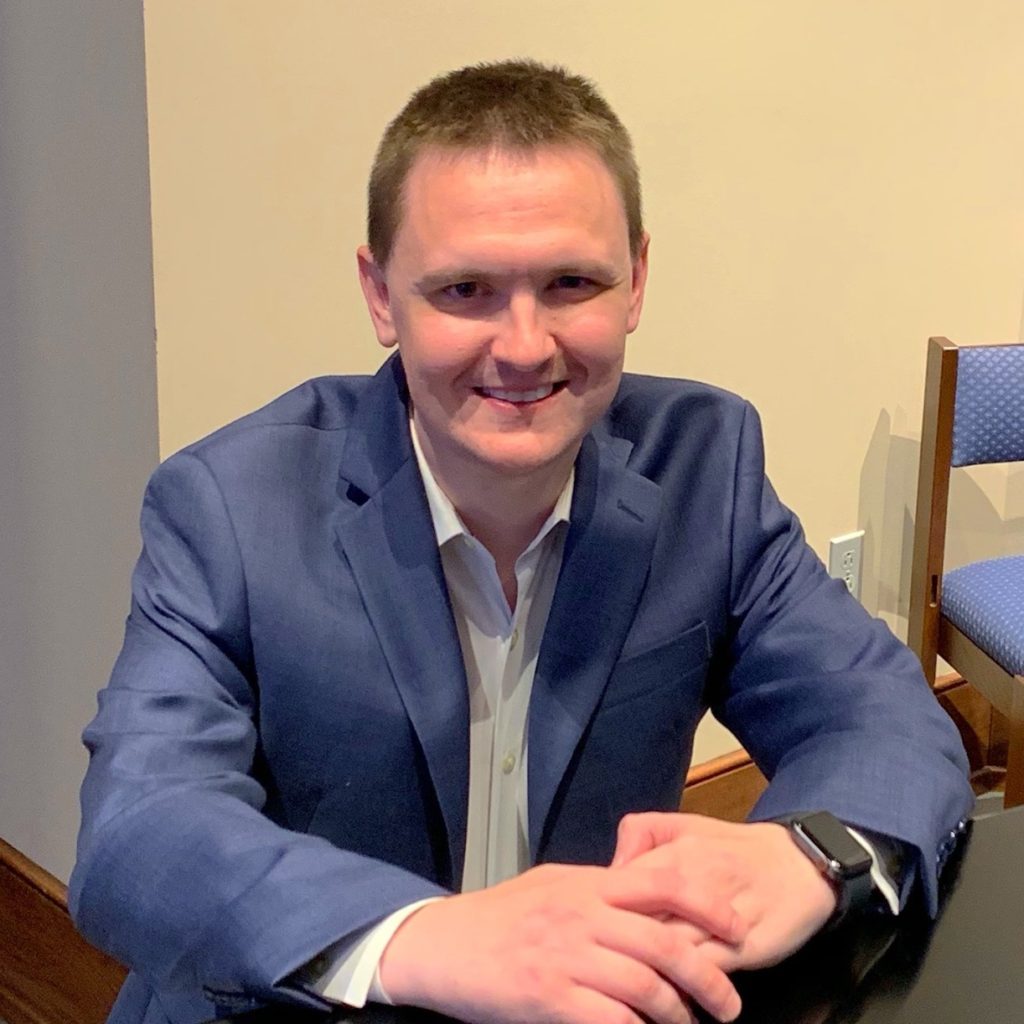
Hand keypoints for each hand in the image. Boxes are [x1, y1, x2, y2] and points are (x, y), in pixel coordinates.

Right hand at [378, 861, 746, 1023]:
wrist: (444, 944)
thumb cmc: (500, 914)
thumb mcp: (553, 884)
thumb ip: (599, 889)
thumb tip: (647, 895)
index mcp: (588, 884)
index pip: (663, 884)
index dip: (709, 907)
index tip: (739, 931)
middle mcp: (582, 915)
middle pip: (664, 944)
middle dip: (708, 978)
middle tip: (730, 1005)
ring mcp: (566, 957)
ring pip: (644, 987)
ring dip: (676, 1014)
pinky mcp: (549, 997)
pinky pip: (610, 1020)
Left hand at [612, 813, 836, 970]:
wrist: (801, 865)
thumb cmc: (733, 849)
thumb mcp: (684, 824)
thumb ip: (642, 834)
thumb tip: (608, 867)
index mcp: (676, 853)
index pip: (624, 888)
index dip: (605, 913)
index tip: (592, 932)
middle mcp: (696, 883)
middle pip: (644, 922)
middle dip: (622, 946)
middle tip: (603, 967)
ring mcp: (721, 918)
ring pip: (673, 951)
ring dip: (649, 972)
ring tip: (629, 989)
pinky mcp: (746, 948)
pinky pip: (705, 972)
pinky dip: (683, 987)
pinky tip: (670, 996)